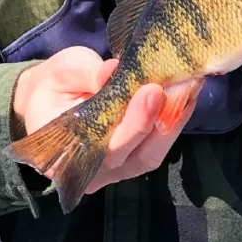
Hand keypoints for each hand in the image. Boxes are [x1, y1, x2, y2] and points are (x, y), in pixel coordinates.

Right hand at [12, 46, 197, 193]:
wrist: (51, 96)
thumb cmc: (55, 84)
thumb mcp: (64, 71)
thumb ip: (87, 74)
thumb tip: (112, 70)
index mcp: (64, 153)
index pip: (104, 147)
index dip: (133, 122)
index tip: (152, 91)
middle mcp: (91, 171)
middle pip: (133, 155)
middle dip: (161, 120)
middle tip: (181, 85)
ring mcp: (115, 170)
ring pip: (150, 154)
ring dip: (174, 121)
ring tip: (190, 86)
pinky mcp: (132, 159)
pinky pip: (155, 146)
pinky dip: (173, 121)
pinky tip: (187, 95)